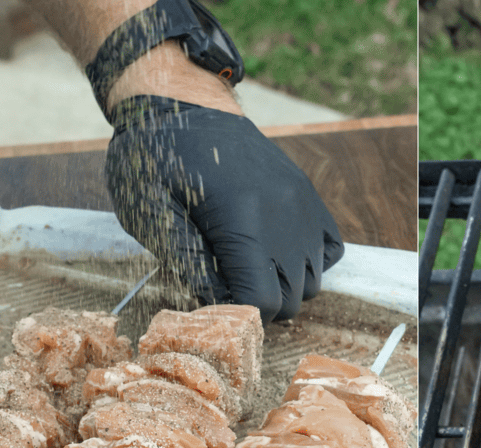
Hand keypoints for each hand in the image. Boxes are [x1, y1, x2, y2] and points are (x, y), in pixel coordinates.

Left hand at [105, 97, 343, 321]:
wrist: (183, 102)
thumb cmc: (157, 156)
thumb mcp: (151, 211)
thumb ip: (187, 263)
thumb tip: (217, 304)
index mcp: (243, 222)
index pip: (263, 301)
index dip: (239, 313)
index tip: (217, 304)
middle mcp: (284, 216)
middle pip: (292, 299)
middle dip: (260, 304)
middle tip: (228, 288)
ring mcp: (302, 205)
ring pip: (312, 281)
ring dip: (283, 286)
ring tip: (248, 269)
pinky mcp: (308, 197)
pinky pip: (329, 251)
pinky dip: (307, 263)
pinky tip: (274, 252)